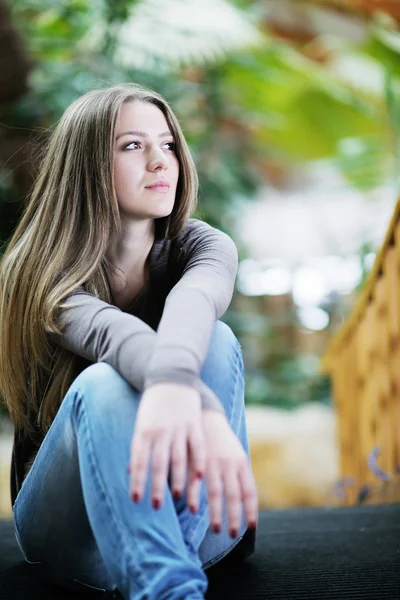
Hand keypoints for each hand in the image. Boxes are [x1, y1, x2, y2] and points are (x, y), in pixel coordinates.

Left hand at [128, 382, 205, 508]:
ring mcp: (179, 428)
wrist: (170, 377)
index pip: (138, 460)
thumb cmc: (152, 405)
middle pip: (159, 463)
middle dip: (157, 486)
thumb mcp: (141, 423)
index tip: (136, 499)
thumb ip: (139, 447)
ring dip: (178, 479)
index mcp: (144, 431)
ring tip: (176, 497)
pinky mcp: (194, 424)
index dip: (137, 480)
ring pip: (179, 458)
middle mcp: (161, 431)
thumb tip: (131, 472)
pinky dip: (199, 462)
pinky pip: (197, 446)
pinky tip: (200, 477)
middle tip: (156, 506)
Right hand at [197, 411, 257, 536]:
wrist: (205, 413)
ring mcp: (213, 461)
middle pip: (234, 495)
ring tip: (216, 529)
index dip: (250, 510)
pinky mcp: (197, 458)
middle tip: (233, 534)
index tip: (251, 526)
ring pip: (216, 491)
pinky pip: (196, 481)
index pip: (249, 491)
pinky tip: (193, 509)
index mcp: (241, 462)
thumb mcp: (235, 454)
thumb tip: (245, 501)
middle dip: (234, 517)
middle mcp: (229, 463)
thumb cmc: (221, 439)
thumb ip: (240, 475)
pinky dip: (195, 496)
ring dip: (216, 512)